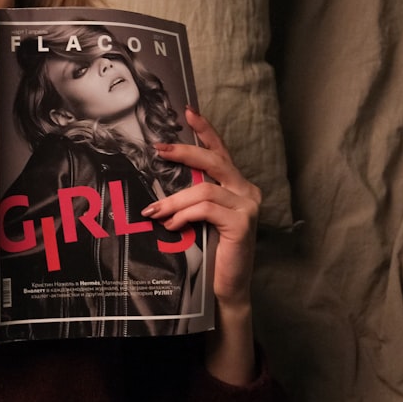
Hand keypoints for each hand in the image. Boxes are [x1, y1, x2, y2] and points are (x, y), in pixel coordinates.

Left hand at [146, 109, 260, 384]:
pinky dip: (184, 215)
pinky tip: (171, 226)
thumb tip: (159, 186)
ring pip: (204, 189)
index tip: (188, 111)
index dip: (205, 131)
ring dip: (174, 200)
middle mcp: (247, 191)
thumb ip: (190, 199)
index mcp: (237, 186)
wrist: (224, 289)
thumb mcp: (198, 219)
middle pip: (213, 162)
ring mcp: (248, 206)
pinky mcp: (243, 223)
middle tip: (158, 149)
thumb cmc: (209, 254)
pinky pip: (206, 209)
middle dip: (184, 152)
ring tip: (154, 213)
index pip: (220, 152)